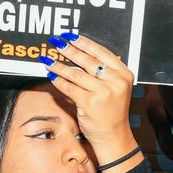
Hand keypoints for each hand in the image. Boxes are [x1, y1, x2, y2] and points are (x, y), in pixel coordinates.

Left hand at [43, 33, 138, 172]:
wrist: (114, 135)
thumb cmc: (112, 111)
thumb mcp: (115, 87)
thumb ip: (103, 72)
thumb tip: (78, 53)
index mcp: (124, 73)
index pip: (101, 52)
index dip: (85, 43)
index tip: (71, 36)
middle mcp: (116, 81)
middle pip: (87, 60)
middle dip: (69, 50)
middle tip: (56, 42)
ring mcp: (103, 92)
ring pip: (76, 73)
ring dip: (59, 65)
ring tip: (48, 59)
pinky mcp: (90, 103)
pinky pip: (69, 88)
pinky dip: (59, 81)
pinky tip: (52, 75)